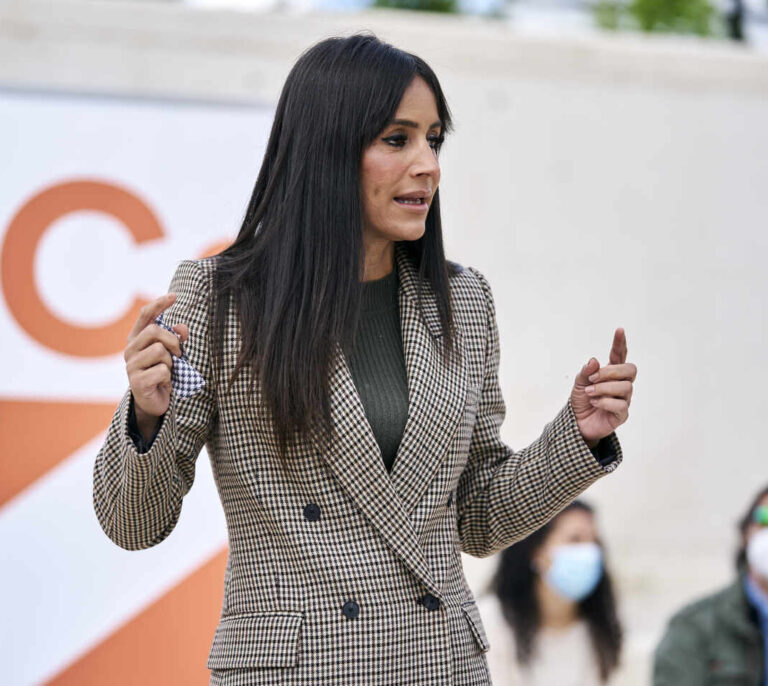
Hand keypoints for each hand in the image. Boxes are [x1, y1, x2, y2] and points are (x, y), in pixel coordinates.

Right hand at [124, 293, 188, 436]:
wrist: (153, 402)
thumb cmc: (163, 374)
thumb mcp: (172, 354)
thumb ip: (176, 339)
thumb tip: (182, 328)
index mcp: (137, 339)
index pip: (145, 315)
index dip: (159, 304)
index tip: (174, 295)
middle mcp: (130, 350)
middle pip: (154, 331)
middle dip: (172, 341)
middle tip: (179, 355)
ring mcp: (131, 366)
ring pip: (160, 351)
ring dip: (171, 362)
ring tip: (168, 372)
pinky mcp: (137, 382)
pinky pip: (163, 371)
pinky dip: (169, 378)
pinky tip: (164, 384)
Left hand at [571, 328, 636, 446]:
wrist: (577, 424)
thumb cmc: (582, 401)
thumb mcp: (579, 383)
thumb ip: (586, 371)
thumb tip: (594, 361)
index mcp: (611, 374)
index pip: (620, 355)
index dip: (620, 343)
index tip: (619, 330)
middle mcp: (621, 385)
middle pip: (630, 369)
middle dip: (611, 371)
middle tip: (592, 378)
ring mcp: (624, 399)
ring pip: (625, 387)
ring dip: (604, 388)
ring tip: (590, 393)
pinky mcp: (622, 414)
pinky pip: (621, 405)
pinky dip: (605, 402)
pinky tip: (595, 403)